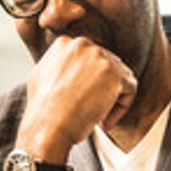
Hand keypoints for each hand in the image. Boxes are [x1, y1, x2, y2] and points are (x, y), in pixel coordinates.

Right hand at [18, 35, 136, 158]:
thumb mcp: (40, 77)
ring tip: (100, 119)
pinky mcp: (115, 76)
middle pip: (108, 65)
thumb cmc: (42, 111)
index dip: (89, 82)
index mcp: (65, 43)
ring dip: (114, 99)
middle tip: (94, 111)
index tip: (83, 99)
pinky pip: (130, 90)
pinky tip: (105, 122)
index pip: (90, 59)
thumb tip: (66, 70)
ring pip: (122, 77)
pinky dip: (122, 108)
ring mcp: (100, 58)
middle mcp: (84, 45)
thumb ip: (57, 66)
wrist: (47, 127)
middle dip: (103, 89)